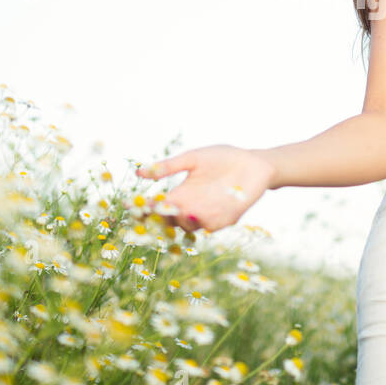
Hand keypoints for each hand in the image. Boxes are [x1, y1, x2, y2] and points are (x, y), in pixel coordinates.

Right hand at [133, 145, 274, 234]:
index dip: (143, 208)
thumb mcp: (193, 159)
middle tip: (153, 210)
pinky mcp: (225, 219)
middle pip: (169, 221)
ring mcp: (207, 215)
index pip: (157, 206)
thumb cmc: (223, 158)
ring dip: (180, 220)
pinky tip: (196, 213)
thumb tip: (139, 172)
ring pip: (188, 226)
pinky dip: (202, 222)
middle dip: (159, 217)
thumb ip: (169, 167)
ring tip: (174, 210)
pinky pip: (210, 225)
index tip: (130, 204)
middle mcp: (191, 208)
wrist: (255, 164)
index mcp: (181, 194)